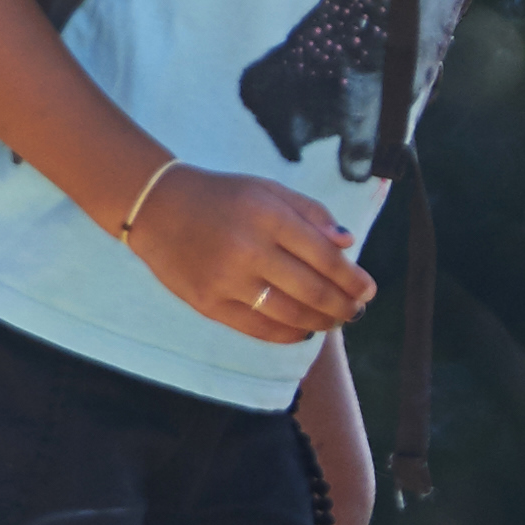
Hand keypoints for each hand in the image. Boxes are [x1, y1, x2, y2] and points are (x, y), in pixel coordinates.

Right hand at [122, 163, 376, 347]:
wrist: (156, 206)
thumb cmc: (221, 196)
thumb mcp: (268, 189)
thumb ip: (311, 213)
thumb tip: (348, 243)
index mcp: (269, 217)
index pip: (324, 257)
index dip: (352, 278)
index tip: (368, 289)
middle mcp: (249, 250)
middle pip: (312, 290)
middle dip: (343, 305)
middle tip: (357, 311)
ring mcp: (227, 281)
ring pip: (289, 314)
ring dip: (320, 323)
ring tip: (336, 322)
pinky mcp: (208, 304)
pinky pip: (257, 328)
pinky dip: (287, 334)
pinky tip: (303, 331)